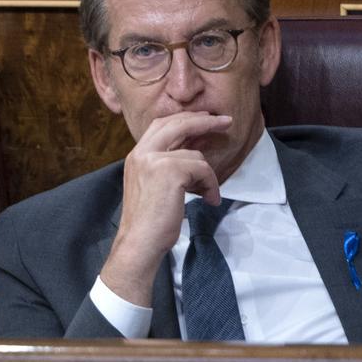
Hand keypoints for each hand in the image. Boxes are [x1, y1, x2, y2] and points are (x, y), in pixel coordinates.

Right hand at [100, 112, 232, 306]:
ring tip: (208, 195)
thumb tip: (195, 153)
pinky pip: (202, 168)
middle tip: (225, 122)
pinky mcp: (169, 170)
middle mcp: (142, 153)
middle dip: (204, 120)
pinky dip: (210, 185)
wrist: (139, 243)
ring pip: (195, 154)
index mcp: (137, 156)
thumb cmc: (149, 223)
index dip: (185, 119)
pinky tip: (209, 200)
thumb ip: (168, 167)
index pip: (161, 125)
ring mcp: (154, 160)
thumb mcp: (154, 186)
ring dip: (208, 176)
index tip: (204, 119)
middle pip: (177, 123)